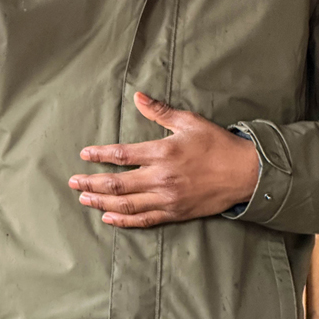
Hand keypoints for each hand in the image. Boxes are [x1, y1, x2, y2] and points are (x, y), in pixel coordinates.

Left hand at [69, 92, 260, 227]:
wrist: (244, 172)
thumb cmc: (217, 144)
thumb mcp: (189, 121)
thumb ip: (160, 111)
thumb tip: (137, 97)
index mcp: (163, 152)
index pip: (122, 155)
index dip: (99, 156)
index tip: (84, 155)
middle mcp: (161, 178)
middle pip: (117, 184)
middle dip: (91, 183)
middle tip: (73, 182)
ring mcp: (167, 198)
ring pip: (125, 204)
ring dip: (101, 203)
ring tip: (84, 199)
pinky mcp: (175, 213)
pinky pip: (143, 220)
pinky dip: (123, 221)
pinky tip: (108, 218)